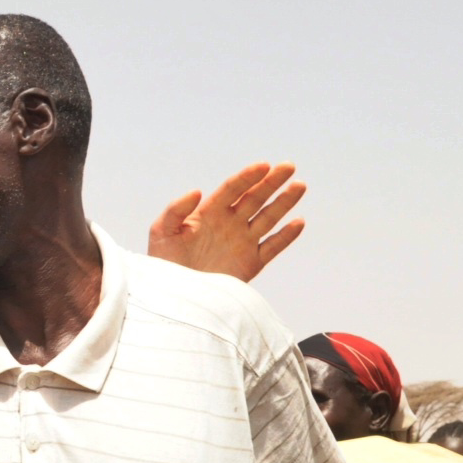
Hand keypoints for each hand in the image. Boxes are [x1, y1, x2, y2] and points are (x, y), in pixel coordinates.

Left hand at [146, 162, 307, 282]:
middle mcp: (229, 224)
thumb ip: (176, 210)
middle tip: (289, 166)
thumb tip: (198, 191)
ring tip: (299, 185)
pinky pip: (272, 247)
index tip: (264, 166)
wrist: (174, 297)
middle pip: (255, 198)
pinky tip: (298, 222)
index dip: (248, 177)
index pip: (232, 189)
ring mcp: (242, 243)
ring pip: (268, 218)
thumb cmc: (163, 263)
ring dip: (284, 202)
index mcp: (209, 213)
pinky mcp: (251, 264)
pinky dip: (286, 236)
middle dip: (272, 182)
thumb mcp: (162, 232)